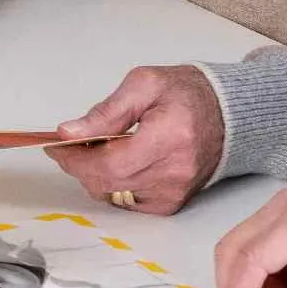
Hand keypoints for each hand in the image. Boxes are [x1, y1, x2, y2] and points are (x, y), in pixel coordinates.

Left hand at [48, 65, 224, 214]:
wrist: (230, 115)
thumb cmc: (187, 94)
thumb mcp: (144, 85)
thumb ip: (106, 111)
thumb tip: (70, 133)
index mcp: (169, 139)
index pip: (106, 164)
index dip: (74, 158)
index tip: (56, 145)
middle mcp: (174, 172)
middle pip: (105, 183)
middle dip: (79, 165)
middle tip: (71, 145)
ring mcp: (174, 192)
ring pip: (112, 194)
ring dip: (96, 174)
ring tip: (100, 149)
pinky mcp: (173, 202)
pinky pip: (127, 202)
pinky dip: (115, 185)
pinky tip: (121, 163)